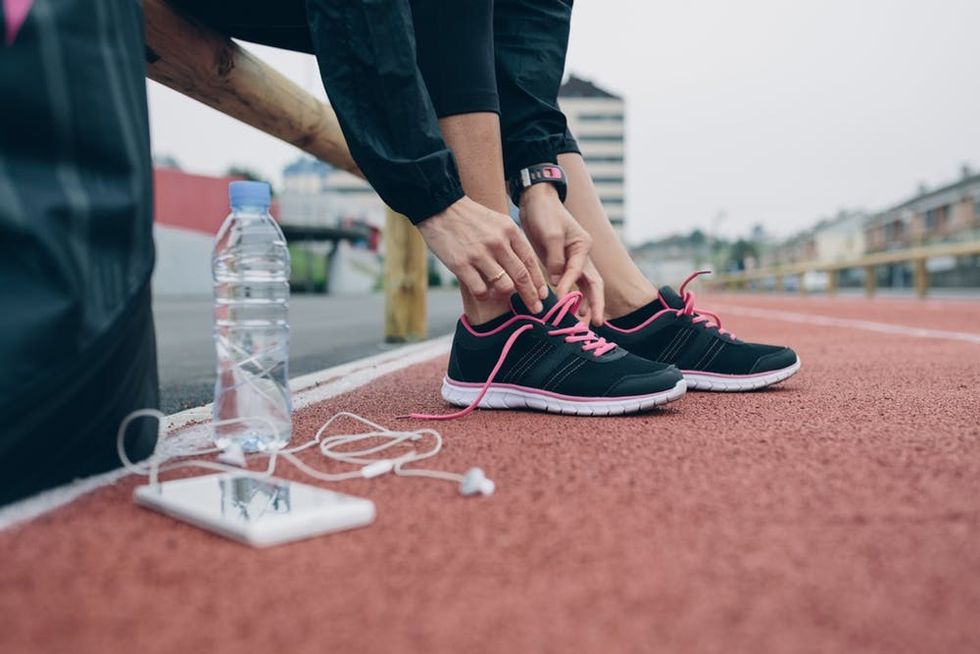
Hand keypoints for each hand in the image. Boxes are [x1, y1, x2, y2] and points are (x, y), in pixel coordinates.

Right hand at [418, 196, 547, 311]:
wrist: (440, 208)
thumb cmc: (470, 218)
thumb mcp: (498, 222)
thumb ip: (512, 242)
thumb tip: (526, 267)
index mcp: (509, 231)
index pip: (530, 261)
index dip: (539, 281)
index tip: (544, 295)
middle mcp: (498, 243)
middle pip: (521, 277)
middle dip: (531, 296)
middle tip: (537, 309)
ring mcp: (479, 255)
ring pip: (504, 285)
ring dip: (506, 294)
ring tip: (503, 296)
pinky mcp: (461, 264)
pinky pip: (480, 290)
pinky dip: (484, 296)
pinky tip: (483, 294)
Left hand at [518, 184, 604, 324]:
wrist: (536, 202)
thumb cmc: (546, 214)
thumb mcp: (550, 234)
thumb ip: (555, 259)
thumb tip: (557, 282)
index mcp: (583, 247)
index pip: (579, 271)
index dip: (570, 286)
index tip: (560, 298)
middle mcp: (581, 256)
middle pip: (593, 284)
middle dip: (595, 304)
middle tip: (595, 323)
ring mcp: (572, 262)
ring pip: (583, 288)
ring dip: (585, 305)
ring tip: (582, 323)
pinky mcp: (560, 265)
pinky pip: (568, 285)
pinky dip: (570, 298)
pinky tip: (568, 312)